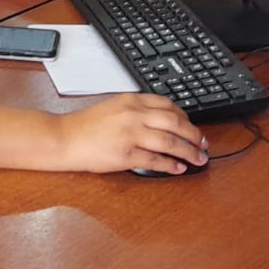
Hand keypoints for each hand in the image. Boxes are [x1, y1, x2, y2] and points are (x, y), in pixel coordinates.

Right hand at [54, 94, 209, 173]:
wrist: (64, 138)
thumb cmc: (86, 125)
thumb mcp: (114, 107)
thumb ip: (136, 110)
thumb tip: (161, 121)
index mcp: (131, 100)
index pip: (168, 105)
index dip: (185, 117)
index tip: (192, 127)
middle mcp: (134, 114)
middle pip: (175, 122)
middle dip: (194, 135)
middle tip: (204, 144)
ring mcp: (130, 134)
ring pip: (170, 141)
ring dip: (189, 151)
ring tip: (198, 159)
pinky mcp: (126, 154)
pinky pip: (155, 159)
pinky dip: (170, 164)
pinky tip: (178, 168)